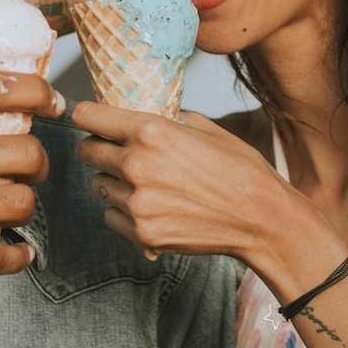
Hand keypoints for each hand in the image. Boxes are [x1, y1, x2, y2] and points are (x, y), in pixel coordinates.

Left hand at [70, 102, 341, 291]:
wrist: (261, 218)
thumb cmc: (239, 169)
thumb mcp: (205, 128)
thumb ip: (167, 119)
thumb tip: (143, 114)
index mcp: (150, 131)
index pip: (88, 116)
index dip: (86, 116)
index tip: (88, 119)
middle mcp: (136, 164)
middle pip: (87, 151)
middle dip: (99, 149)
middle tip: (118, 152)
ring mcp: (136, 203)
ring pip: (98, 186)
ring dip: (113, 182)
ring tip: (145, 183)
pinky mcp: (141, 232)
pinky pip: (112, 217)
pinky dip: (124, 212)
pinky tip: (152, 207)